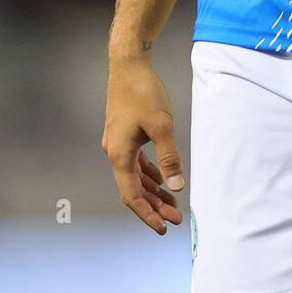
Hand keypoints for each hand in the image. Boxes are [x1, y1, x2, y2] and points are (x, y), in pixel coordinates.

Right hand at [102, 58, 184, 234]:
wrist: (128, 64)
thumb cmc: (143, 92)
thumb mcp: (162, 126)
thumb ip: (169, 158)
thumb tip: (176, 187)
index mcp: (119, 154)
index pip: (132, 195)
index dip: (147, 214)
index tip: (163, 228)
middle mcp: (115, 152)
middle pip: (134, 188)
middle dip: (154, 205)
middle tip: (175, 218)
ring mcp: (118, 143)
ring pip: (136, 176)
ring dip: (153, 190)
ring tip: (173, 203)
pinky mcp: (125, 133)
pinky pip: (137, 162)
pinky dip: (150, 173)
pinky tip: (163, 179)